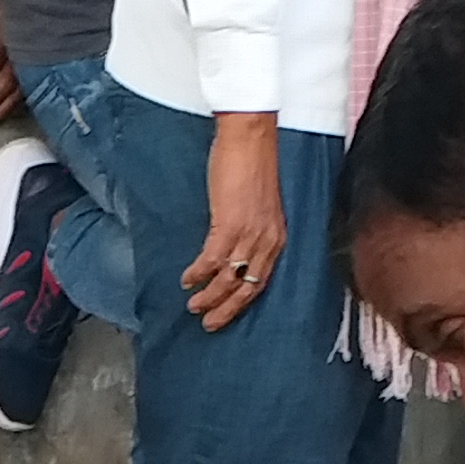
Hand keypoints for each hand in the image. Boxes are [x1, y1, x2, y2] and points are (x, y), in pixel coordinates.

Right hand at [181, 111, 284, 330]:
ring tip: (194, 306)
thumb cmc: (253, 166)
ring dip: (209, 296)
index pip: (262, 281)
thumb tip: (234, 247)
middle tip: (209, 323)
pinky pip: (212, 261)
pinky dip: (198, 274)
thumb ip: (252, 228)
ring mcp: (249, 235)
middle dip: (226, 309)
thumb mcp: (259, 205)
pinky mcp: (229, 225)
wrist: (250, 140)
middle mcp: (267, 241)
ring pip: (229, 279)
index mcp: (277, 238)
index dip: (242, 302)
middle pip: (247, 288)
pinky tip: (187, 280)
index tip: (227, 314)